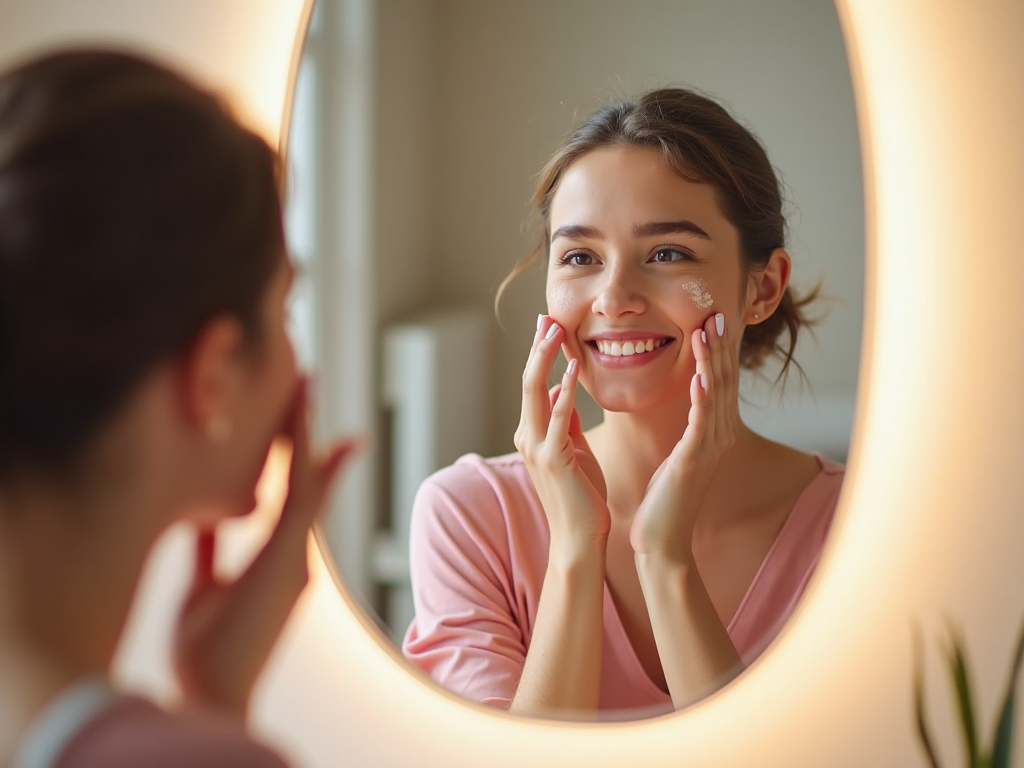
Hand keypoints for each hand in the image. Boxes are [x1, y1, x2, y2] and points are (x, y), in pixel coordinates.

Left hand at [174, 377, 358, 715]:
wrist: (211, 691)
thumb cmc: (202, 650)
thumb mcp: (200, 585)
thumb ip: (209, 548)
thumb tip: (197, 511)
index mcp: (273, 560)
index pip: (286, 493)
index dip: (290, 451)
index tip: (292, 418)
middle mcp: (293, 553)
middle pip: (303, 476)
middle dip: (304, 427)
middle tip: (307, 380)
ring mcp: (296, 556)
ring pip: (307, 478)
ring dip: (305, 429)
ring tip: (307, 382)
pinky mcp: (291, 560)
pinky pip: (307, 499)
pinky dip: (316, 462)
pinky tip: (321, 430)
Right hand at [514, 315, 608, 552]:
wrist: (579, 539)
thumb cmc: (581, 498)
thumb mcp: (573, 453)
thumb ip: (566, 424)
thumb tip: (560, 394)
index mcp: (532, 434)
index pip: (534, 384)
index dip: (541, 354)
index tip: (550, 325)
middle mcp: (527, 436)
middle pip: (527, 380)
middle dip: (537, 346)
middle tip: (547, 315)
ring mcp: (536, 447)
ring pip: (533, 391)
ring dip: (545, 357)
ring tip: (555, 329)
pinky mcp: (552, 459)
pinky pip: (557, 416)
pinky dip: (563, 389)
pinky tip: (571, 368)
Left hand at [630, 313, 737, 560]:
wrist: (663, 541)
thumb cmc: (665, 499)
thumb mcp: (677, 456)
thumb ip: (687, 429)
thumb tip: (686, 404)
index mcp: (711, 432)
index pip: (717, 381)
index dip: (717, 350)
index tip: (712, 319)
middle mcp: (717, 436)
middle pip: (722, 381)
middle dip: (720, 346)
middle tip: (718, 312)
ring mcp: (708, 449)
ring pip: (715, 395)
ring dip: (712, 360)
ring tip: (709, 330)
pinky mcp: (694, 462)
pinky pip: (700, 424)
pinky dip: (702, 398)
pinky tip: (701, 376)